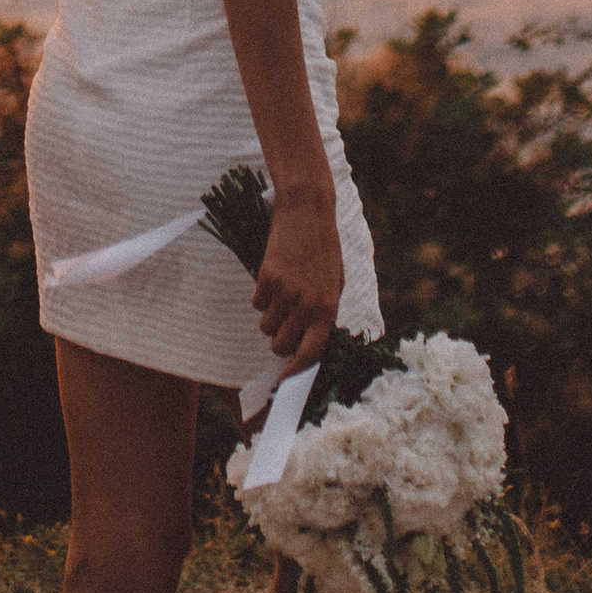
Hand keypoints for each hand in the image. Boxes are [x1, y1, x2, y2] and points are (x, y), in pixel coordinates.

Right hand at [252, 190, 344, 370]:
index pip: (310, 353)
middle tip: (284, 329)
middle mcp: (306, 304)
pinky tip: (273, 281)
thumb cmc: (324, 250)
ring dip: (271, 320)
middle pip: (282, 345)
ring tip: (281, 299)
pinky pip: (257, 305)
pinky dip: (262, 299)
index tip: (286, 379)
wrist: (307, 213)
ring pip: (267, 327)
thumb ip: (324, 314)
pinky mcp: (266, 278)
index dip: (296, 371)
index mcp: (328, 308)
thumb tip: (309, 345)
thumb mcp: (334, 284)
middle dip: (280, 343)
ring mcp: (285, 292)